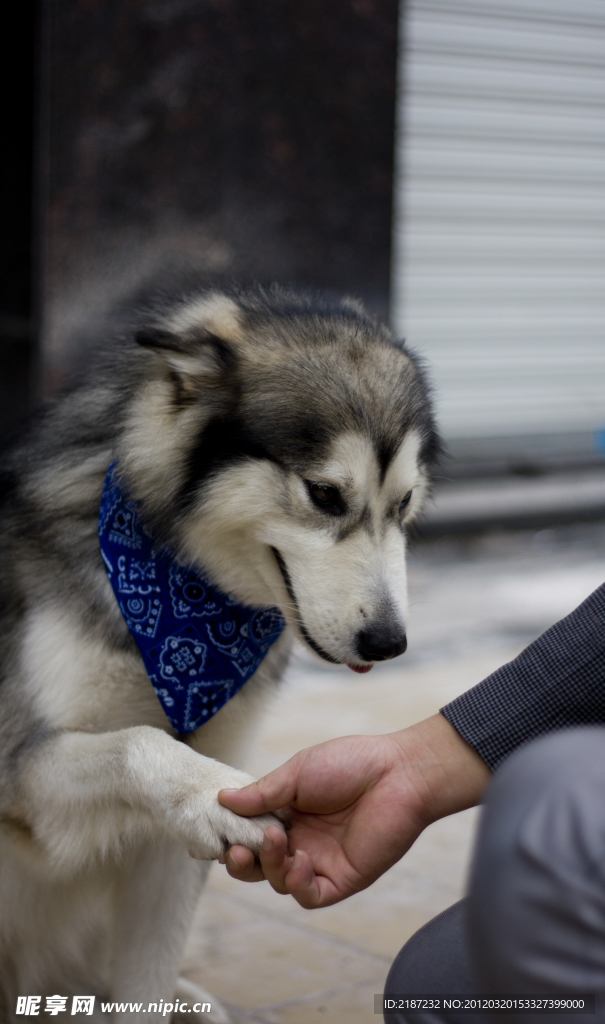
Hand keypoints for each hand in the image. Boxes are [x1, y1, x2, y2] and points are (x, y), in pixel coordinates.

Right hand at [218, 713, 489, 907]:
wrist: (398, 772)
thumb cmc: (351, 763)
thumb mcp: (298, 772)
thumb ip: (263, 793)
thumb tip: (223, 800)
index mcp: (288, 812)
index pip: (249, 832)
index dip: (231, 834)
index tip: (214, 829)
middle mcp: (301, 839)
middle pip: (258, 863)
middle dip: (241, 860)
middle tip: (236, 848)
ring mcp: (321, 861)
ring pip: (279, 881)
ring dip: (270, 865)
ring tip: (277, 840)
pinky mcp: (343, 878)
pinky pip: (310, 895)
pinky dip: (297, 884)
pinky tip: (298, 863)